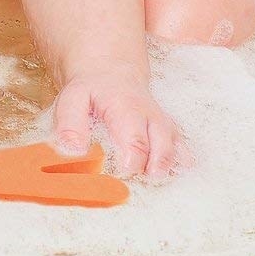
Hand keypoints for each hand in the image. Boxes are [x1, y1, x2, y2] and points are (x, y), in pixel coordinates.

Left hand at [51, 70, 189, 179]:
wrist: (110, 72)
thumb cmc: (90, 90)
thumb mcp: (72, 99)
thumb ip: (71, 125)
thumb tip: (75, 152)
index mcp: (127, 109)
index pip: (136, 142)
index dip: (131, 164)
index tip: (120, 176)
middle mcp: (151, 117)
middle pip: (162, 148)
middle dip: (154, 169)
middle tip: (140, 183)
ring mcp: (163, 125)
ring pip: (177, 149)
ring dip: (170, 169)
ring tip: (156, 182)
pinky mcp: (169, 131)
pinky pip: (183, 149)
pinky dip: (182, 165)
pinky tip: (174, 177)